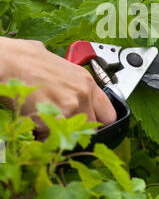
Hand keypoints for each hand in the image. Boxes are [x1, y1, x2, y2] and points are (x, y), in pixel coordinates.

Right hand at [0, 37, 115, 138]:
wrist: (8, 62)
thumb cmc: (26, 60)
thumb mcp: (59, 67)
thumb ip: (71, 84)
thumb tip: (70, 91)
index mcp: (86, 81)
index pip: (108, 114)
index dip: (98, 123)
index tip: (90, 126)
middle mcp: (82, 94)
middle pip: (90, 128)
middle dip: (75, 130)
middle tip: (59, 124)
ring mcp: (70, 107)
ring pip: (71, 135)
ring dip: (58, 133)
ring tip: (43, 120)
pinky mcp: (55, 118)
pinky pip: (53, 138)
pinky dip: (42, 136)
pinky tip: (34, 122)